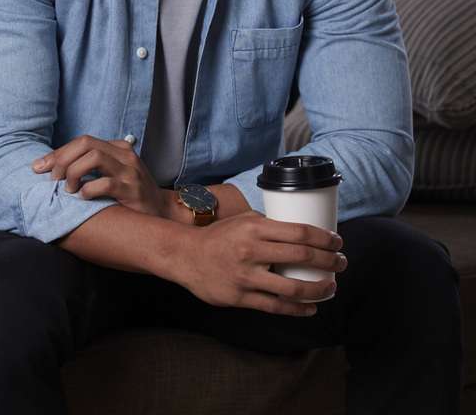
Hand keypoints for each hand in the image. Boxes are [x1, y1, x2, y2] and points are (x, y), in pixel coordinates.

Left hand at [31, 136, 167, 217]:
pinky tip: (83, 198)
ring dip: (73, 173)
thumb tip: (55, 169)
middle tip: (52, 180)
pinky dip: (88, 189)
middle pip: (85, 143)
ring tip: (69, 190)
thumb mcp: (112, 175)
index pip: (82, 141)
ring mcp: (130, 171)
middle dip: (62, 160)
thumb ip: (91, 167)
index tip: (39, 167)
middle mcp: (124, 155)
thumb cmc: (130, 196)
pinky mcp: (133, 190)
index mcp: (117, 148)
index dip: (58, 153)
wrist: (161, 212)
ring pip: (94, 157)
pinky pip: (106, 183)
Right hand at [177, 211, 346, 316]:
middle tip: (341, 263)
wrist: (187, 256)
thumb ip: (269, 225)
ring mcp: (247, 276)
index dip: (324, 238)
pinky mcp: (241, 298)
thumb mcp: (243, 220)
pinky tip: (311, 308)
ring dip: (319, 289)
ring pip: (293, 288)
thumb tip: (300, 231)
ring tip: (331, 287)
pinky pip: (276, 307)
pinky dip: (298, 309)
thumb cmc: (219, 236)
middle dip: (329, 261)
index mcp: (255, 227)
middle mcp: (252, 251)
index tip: (337, 242)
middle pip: (301, 257)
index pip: (299, 232)